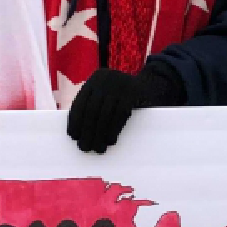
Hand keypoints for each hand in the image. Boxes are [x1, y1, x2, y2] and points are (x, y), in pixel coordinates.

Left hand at [65, 66, 180, 152]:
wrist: (153, 86)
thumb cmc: (125, 96)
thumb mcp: (107, 94)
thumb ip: (94, 105)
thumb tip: (77, 131)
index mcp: (96, 78)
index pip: (80, 101)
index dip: (75, 120)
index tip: (73, 136)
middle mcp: (106, 78)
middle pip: (91, 109)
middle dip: (87, 131)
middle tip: (84, 148)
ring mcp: (120, 83)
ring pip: (104, 113)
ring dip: (99, 134)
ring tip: (98, 148)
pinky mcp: (134, 91)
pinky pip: (120, 114)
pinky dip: (113, 129)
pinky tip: (110, 140)